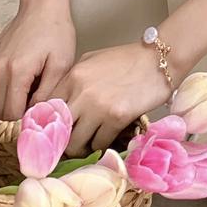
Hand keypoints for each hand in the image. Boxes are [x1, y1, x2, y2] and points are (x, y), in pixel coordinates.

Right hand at [0, 0, 77, 121]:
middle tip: (35, 121)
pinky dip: (3, 97)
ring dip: (8, 110)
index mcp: (16, 71)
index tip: (38, 128)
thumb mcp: (61, 64)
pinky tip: (21, 91)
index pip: (11, 116)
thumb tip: (38, 119)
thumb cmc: (56, 31)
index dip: (24, 127)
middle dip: (15, 122)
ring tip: (30, 104)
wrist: (42, 4)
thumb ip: (48, 95)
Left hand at [59, 41, 175, 155]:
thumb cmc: (126, 60)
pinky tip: (106, 138)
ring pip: (75, 143)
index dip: (49, 124)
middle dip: (62, 140)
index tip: (54, 132)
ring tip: (88, 144)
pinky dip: (100, 146)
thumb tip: (59, 105)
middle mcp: (82, 91)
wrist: (159, 60)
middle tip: (69, 143)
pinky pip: (99, 144)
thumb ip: (74, 80)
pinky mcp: (116, 119)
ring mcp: (98, 106)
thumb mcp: (93, 61)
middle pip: (58, 129)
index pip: (47, 108)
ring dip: (81, 147)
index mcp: (74, 75)